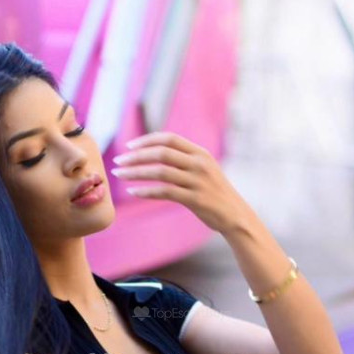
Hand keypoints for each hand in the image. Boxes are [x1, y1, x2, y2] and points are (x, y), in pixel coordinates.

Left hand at [111, 131, 254, 234]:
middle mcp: (199, 164)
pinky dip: (146, 191)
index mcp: (200, 153)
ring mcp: (198, 181)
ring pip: (160, 172)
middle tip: (117, 162)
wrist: (235, 215)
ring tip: (120, 175)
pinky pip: (164, 192)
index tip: (128, 146)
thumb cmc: (215, 193)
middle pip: (161, 153)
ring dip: (136, 172)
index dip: (146, 140)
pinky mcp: (195, 199)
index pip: (169, 138)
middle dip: (136, 156)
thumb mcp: (204, 169)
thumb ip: (185, 160)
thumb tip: (156, 152)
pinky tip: (133, 192)